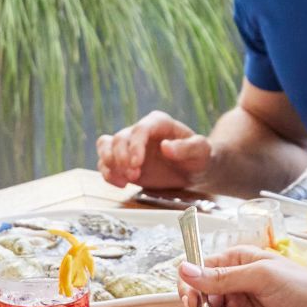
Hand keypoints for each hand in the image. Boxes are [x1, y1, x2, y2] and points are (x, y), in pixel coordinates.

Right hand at [96, 110, 213, 189]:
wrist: (193, 171)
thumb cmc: (198, 157)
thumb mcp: (201, 151)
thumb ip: (187, 147)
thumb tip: (166, 147)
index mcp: (159, 123)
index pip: (140, 129)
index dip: (134, 146)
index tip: (136, 164)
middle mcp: (141, 131)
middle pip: (119, 138)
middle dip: (122, 159)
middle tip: (134, 176)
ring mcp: (130, 146)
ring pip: (106, 146)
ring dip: (110, 164)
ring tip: (125, 180)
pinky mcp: (123, 161)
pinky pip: (105, 162)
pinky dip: (107, 173)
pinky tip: (121, 184)